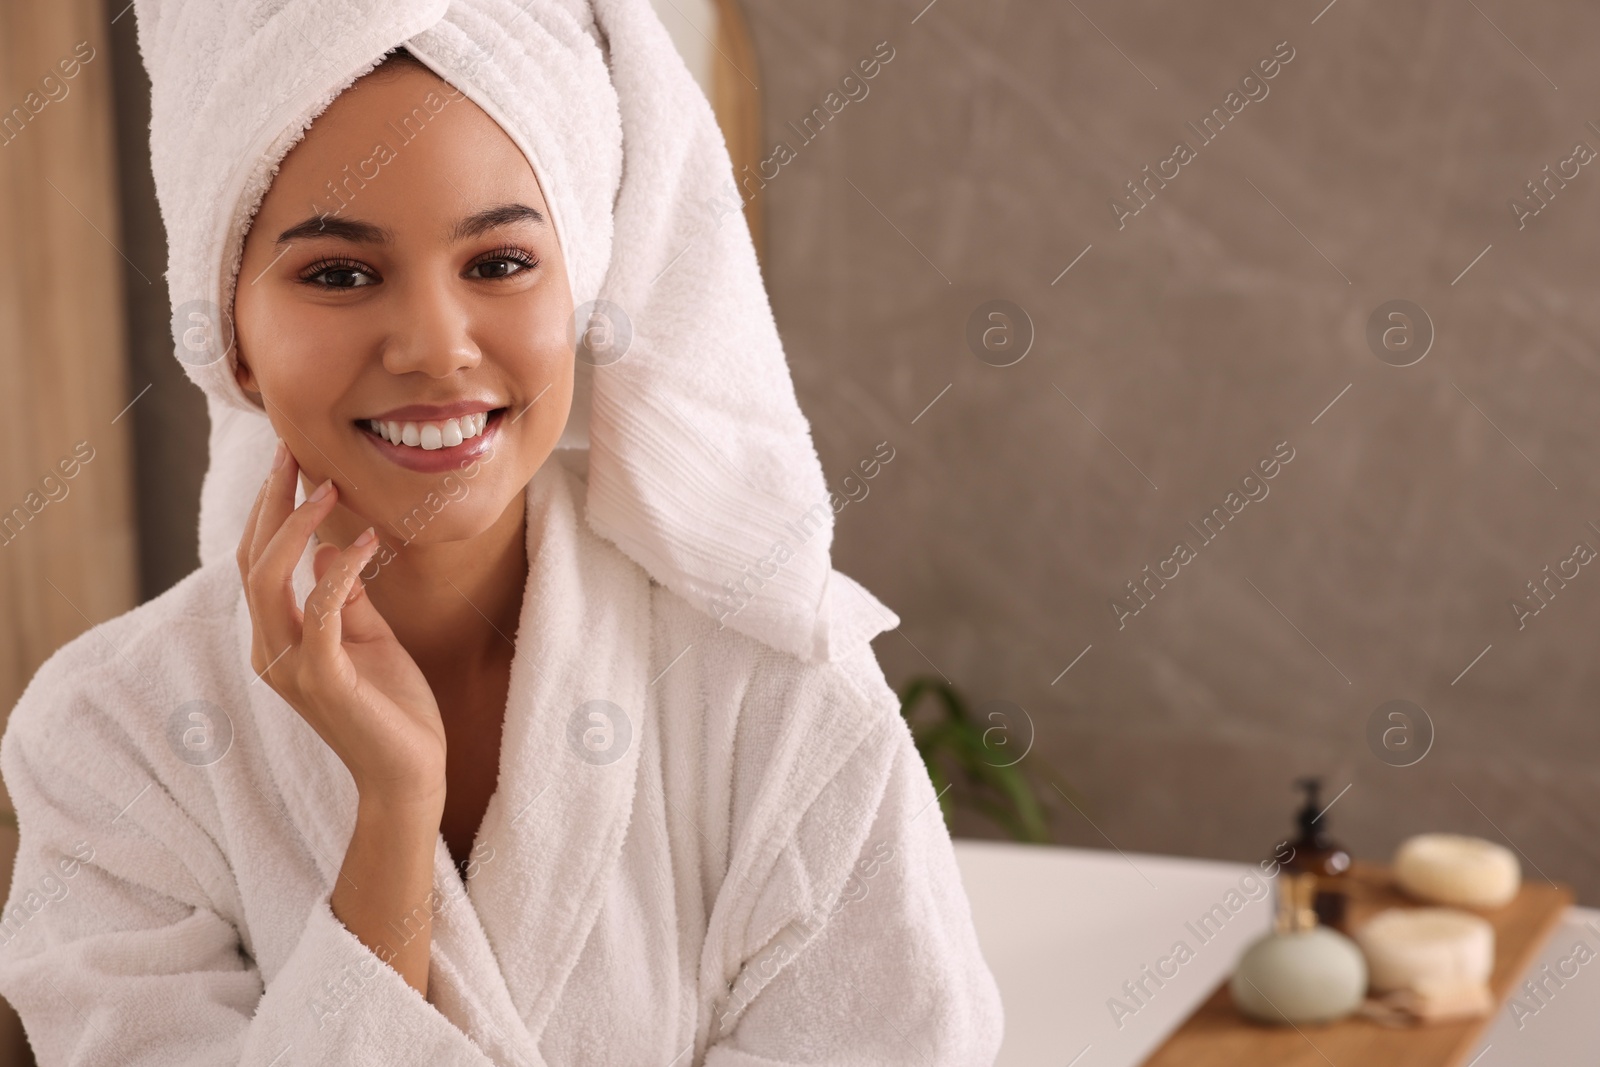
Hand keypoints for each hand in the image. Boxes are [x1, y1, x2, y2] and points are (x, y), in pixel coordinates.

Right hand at [237, 440, 446, 806]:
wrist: (408, 774)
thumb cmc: (391, 705)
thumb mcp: (367, 637)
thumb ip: (344, 596)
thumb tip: (329, 550)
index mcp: (276, 637)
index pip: (257, 560)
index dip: (271, 509)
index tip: (294, 460)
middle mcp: (269, 649)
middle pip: (251, 560)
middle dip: (271, 502)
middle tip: (293, 452)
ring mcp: (291, 668)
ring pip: (268, 581)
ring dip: (296, 528)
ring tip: (328, 487)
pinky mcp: (325, 681)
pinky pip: (320, 615)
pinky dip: (338, 573)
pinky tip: (363, 542)